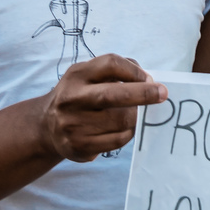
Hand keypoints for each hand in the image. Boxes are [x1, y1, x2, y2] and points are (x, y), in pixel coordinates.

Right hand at [40, 54, 165, 161]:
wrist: (47, 126)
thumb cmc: (81, 95)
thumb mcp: (90, 76)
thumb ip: (118, 71)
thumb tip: (149, 80)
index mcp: (76, 75)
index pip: (110, 64)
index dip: (134, 70)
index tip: (150, 79)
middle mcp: (71, 98)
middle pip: (114, 94)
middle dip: (143, 93)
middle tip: (162, 94)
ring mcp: (72, 124)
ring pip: (120, 120)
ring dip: (136, 117)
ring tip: (136, 114)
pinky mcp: (77, 146)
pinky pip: (117, 140)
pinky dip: (128, 133)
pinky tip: (126, 129)